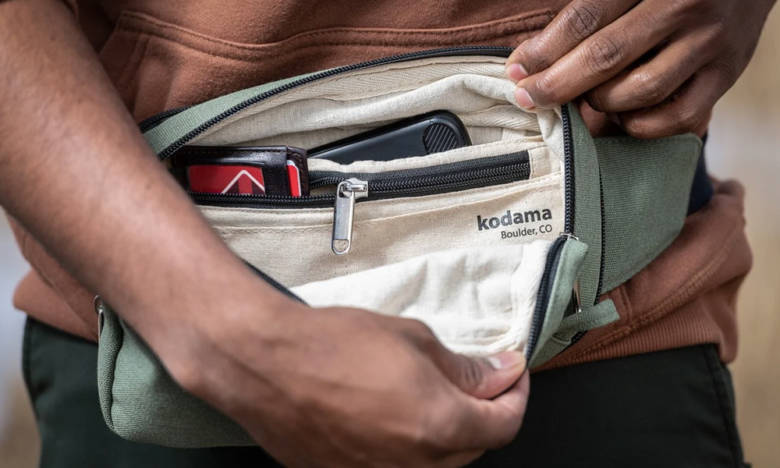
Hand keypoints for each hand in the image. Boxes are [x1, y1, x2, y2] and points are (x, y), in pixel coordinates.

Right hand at [164, 291, 529, 466]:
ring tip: (432, 393)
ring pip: (438, 462)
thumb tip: (498, 374)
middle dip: (484, 413)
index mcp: (440, 427)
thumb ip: (463, 367)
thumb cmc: (333, 345)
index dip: (516, 396)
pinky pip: (398, 467)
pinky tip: (395, 413)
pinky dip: (410, 444)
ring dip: (448, 431)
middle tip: (478, 378)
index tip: (512, 375)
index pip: (504, 425)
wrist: (266, 365)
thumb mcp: (412, 340)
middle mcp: (416, 466)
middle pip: (475, 448)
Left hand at [505, 0, 775, 137]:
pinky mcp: (727, 76)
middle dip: (557, 85)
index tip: (516, 70)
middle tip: (530, 97)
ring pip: (637, 92)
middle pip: (604, 58)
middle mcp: (684, 8)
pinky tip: (625, 116)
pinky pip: (676, 119)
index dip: (543, 50)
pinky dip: (640, 125)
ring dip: (599, 103)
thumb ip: (592, 12)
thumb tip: (535, 59)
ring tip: (587, 99)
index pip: (585, 19)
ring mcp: (709, 44)